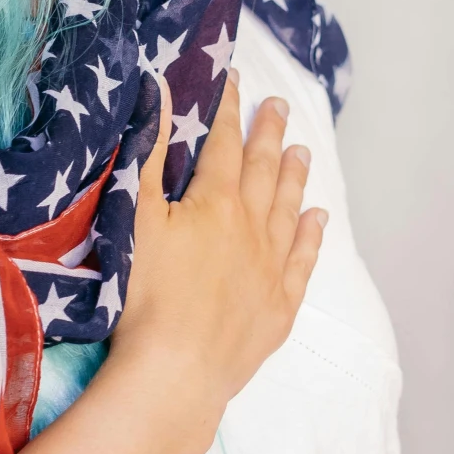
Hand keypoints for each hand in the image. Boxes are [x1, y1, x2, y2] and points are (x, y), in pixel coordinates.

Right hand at [106, 71, 327, 422]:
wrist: (176, 372)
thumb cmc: (146, 295)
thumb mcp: (136, 217)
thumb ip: (149, 152)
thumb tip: (159, 91)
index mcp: (216, 202)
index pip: (224, 143)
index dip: (228, 109)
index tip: (236, 80)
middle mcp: (253, 227)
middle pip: (265, 170)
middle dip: (270, 133)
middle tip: (280, 106)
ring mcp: (271, 268)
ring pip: (289, 209)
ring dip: (295, 176)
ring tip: (303, 150)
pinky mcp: (279, 308)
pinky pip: (303, 260)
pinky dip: (311, 235)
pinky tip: (317, 219)